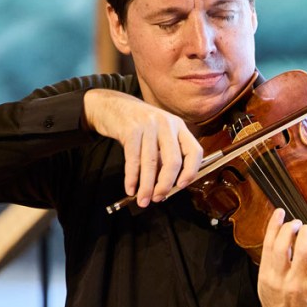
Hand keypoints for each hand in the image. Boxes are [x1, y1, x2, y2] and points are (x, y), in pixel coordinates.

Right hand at [82, 89, 203, 205]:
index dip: (191, 171)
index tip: (182, 186)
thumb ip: (165, 155)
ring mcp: (149, 125)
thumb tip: (168, 186)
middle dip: (166, 184)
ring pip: (151, 162)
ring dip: (147, 186)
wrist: (112, 106)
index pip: (194, 151)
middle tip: (159, 198)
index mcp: (179, 126)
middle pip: (173, 160)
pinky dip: (132, 177)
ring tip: (143, 200)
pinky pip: (133, 159)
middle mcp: (167, 124)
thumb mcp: (158, 135)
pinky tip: (131, 188)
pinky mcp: (130, 129)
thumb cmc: (138, 126)